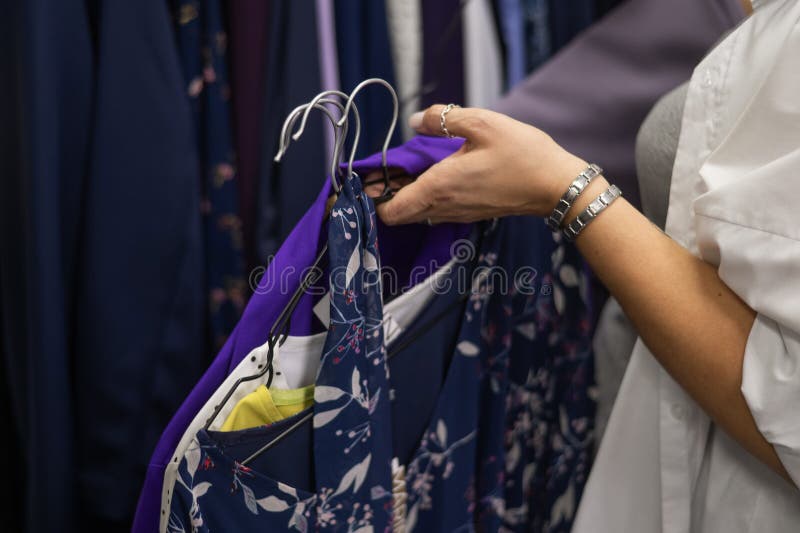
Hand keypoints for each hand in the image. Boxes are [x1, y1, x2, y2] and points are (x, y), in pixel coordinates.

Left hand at [373, 105, 588, 224]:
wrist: (556, 186)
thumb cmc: (522, 154)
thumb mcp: (482, 123)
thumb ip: (443, 119)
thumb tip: (415, 120)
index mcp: (439, 187)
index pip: (391, 212)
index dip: (374, 199)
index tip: (369, 180)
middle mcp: (444, 207)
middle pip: (400, 215)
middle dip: (386, 197)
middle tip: (381, 174)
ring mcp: (459, 214)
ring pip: (418, 214)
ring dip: (407, 197)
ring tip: (405, 172)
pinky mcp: (471, 213)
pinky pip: (437, 211)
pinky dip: (427, 198)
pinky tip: (434, 176)